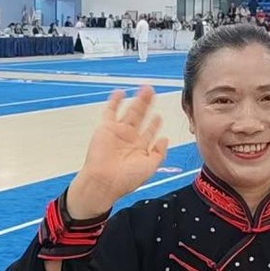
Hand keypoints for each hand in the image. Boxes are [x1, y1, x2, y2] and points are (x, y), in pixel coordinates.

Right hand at [67, 87, 168, 218]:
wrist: (104, 181)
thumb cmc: (126, 178)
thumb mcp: (150, 167)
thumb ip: (159, 153)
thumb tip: (165, 140)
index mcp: (139, 148)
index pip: (149, 132)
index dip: (154, 123)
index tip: (159, 115)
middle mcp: (128, 139)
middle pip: (140, 117)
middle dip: (147, 105)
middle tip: (153, 92)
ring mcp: (117, 132)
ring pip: (129, 111)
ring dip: (137, 100)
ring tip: (145, 89)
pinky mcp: (105, 127)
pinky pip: (110, 111)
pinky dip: (114, 101)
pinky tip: (121, 93)